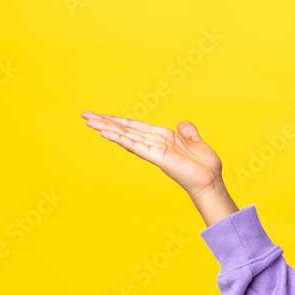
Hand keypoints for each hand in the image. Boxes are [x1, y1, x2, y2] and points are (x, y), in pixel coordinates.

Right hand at [81, 111, 223, 200]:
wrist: (210, 179)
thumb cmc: (204, 165)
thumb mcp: (195, 142)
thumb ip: (188, 132)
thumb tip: (183, 123)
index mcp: (161, 137)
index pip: (134, 127)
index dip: (118, 120)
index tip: (101, 115)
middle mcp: (153, 143)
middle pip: (124, 130)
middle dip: (105, 122)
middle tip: (85, 115)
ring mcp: (152, 150)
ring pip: (125, 137)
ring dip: (107, 128)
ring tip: (89, 121)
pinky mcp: (156, 157)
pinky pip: (135, 146)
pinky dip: (120, 139)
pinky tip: (106, 133)